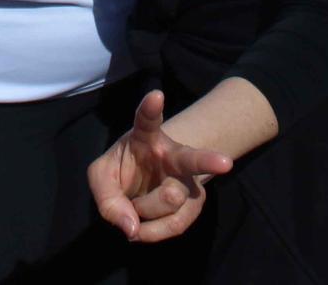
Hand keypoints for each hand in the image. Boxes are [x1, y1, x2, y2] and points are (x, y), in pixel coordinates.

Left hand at [88, 90, 234, 242]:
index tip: (156, 95)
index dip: (150, 108)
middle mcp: (173, 154)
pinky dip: (153, 231)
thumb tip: (132, 229)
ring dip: (145, 210)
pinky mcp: (194, 202)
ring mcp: (187, 179)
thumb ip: (107, 199)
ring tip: (134, 206)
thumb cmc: (122, 171)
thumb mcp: (102, 177)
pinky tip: (141, 229)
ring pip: (172, 199)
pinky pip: (176, 223)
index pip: (147, 120)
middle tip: (225, 163)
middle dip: (208, 160)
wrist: (142, 183)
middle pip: (191, 158)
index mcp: (146, 137)